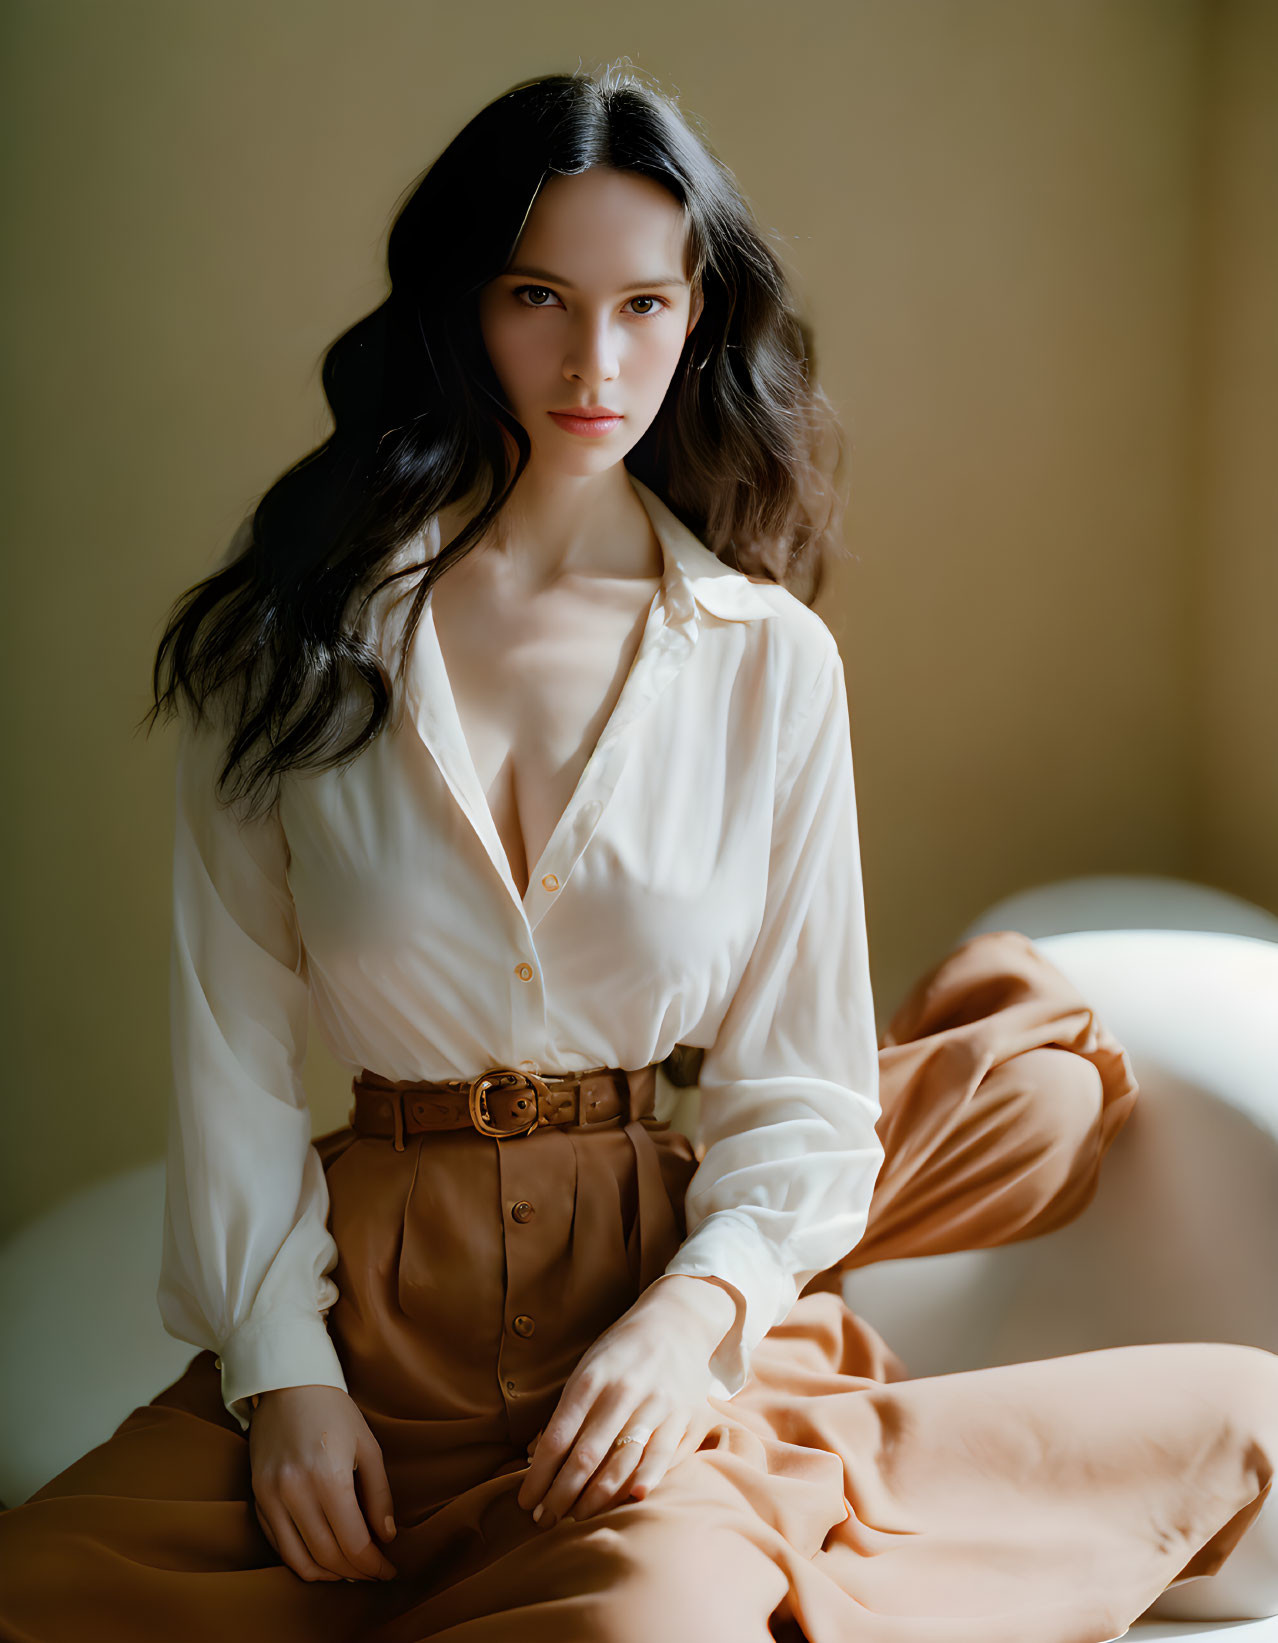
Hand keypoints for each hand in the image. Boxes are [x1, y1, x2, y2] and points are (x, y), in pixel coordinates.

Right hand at [249, 1384, 398, 1582]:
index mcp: (328, 1477)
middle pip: (327, 1556)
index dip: (373, 1565)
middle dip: (355, 1572)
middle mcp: (295, 1491)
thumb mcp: (367, 1446)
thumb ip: (379, 1494)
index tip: (389, 1571)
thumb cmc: (334, 1412)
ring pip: (298, 1559)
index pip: (353, 1542)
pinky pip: (278, 1544)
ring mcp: (270, 1496)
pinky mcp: (257, 1497)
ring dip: (327, 1574)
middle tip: (373, 1572)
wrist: (288, 1384)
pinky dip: (301, 1559)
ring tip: (349, 1571)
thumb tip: (386, 1538)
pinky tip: (322, 1557)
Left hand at [516, 1274, 737, 1527]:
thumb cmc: (623, 1351)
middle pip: (586, 1457)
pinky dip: (646, 1481)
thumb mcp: (589, 1368)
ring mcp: (658, 1405)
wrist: (680, 1320)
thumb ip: (568, 1410)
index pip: (557, 1438)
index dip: (538, 1476)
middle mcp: (623, 1393)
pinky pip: (663, 1458)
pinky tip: (629, 1501)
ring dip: (596, 1499)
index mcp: (592, 1379)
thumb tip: (533, 1455)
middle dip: (560, 1496)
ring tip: (576, 1519)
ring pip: (622, 1464)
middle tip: (544, 1520)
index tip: (525, 1502)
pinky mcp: (687, 1416)